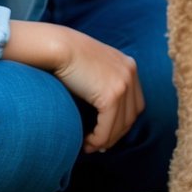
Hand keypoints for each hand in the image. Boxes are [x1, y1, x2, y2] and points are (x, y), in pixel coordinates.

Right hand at [5, 21, 144, 151]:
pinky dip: (97, 139)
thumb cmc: (67, 57)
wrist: (57, 47)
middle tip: (98, 144)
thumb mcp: (93, 67)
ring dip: (105, 140)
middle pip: (131, 116)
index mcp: (128, 64)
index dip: (122, 122)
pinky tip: (85, 142)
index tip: (106, 132)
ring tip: (89, 145)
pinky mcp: (111, 95)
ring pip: (120, 126)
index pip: (135, 103)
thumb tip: (101, 114)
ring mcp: (123, 83)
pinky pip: (107, 128)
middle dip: (115, 134)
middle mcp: (130, 72)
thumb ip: (101, 82)